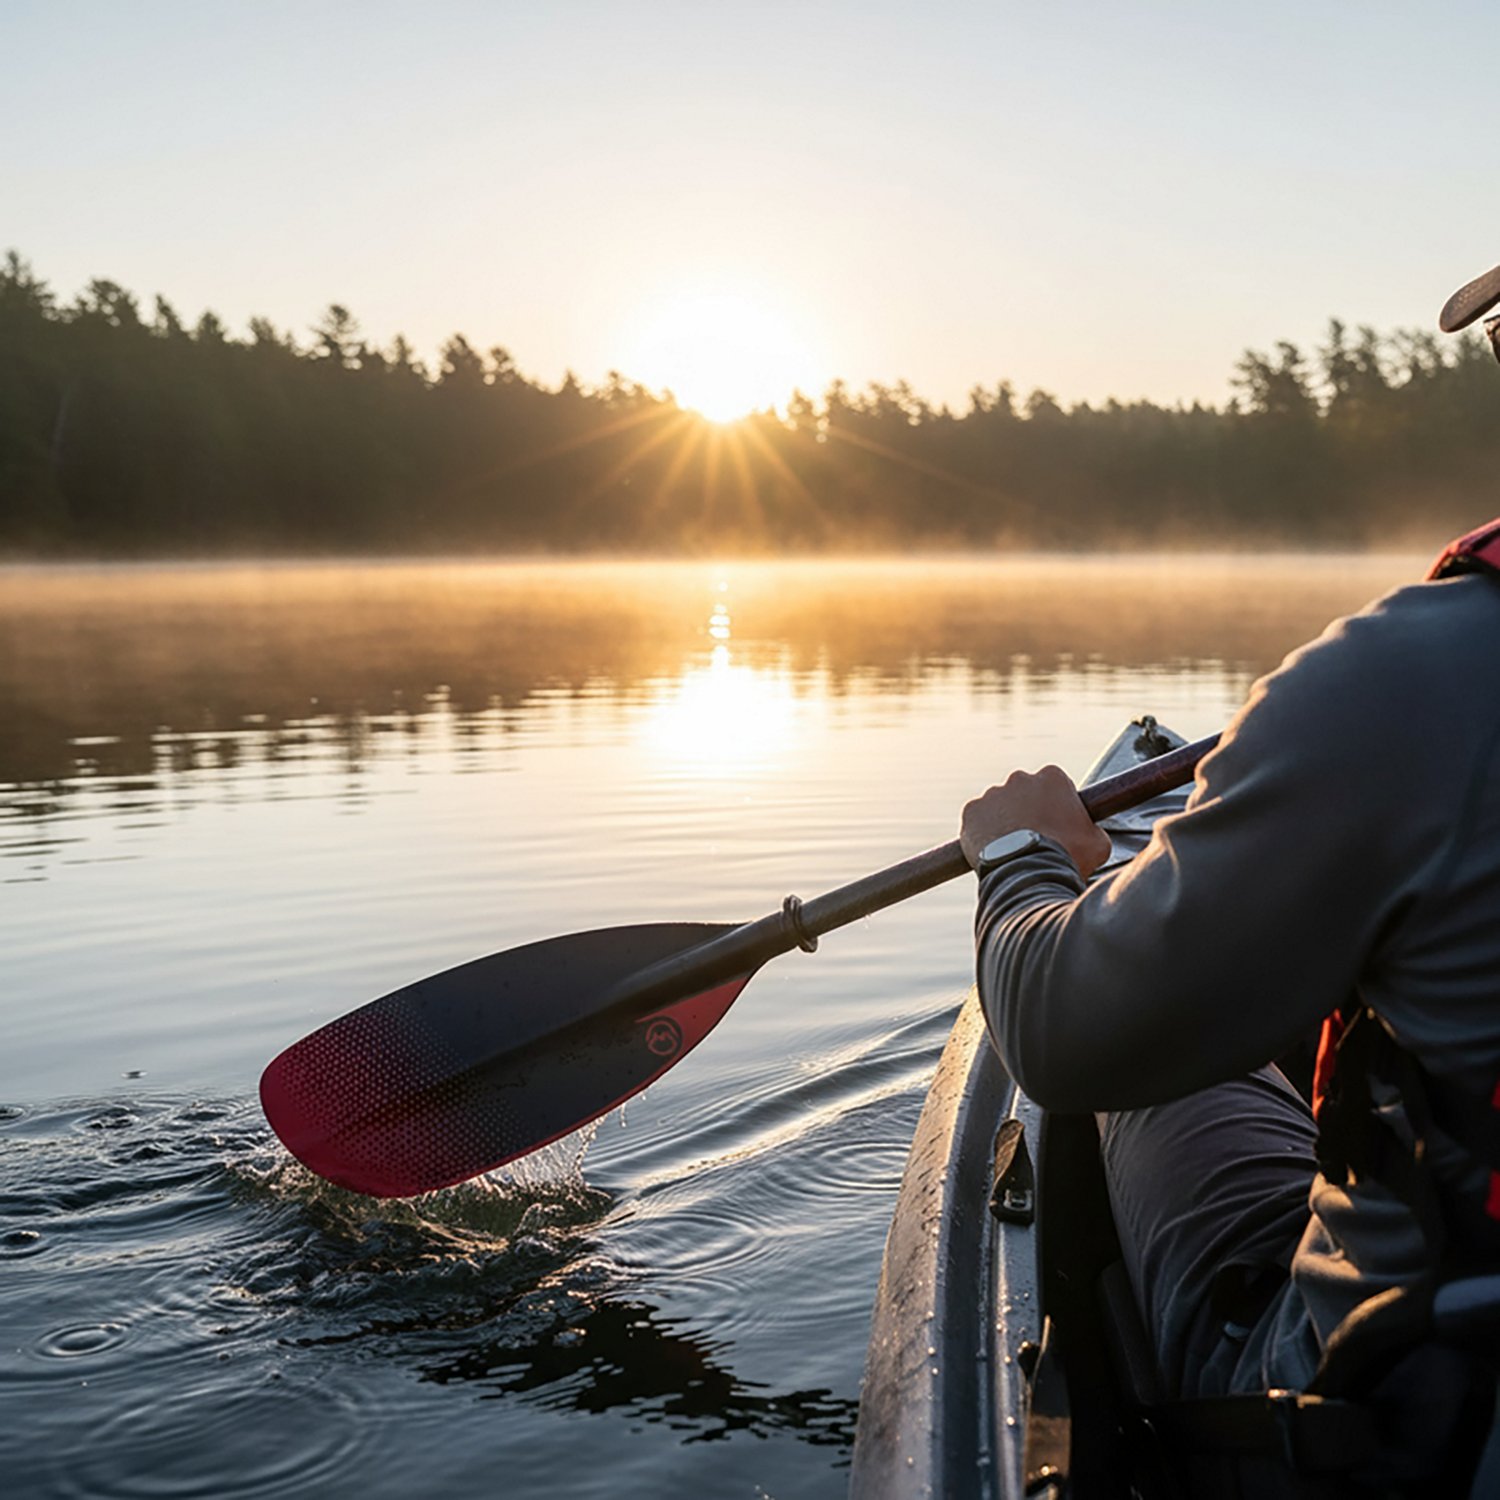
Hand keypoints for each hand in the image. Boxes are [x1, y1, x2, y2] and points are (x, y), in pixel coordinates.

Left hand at [960, 765, 1112, 879]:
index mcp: (1052, 778)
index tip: (1055, 825)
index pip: (1054, 786)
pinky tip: (994, 851)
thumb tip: (1091, 833)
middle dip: (1028, 811)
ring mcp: (992, 793)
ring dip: (1004, 822)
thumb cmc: (1066, 857)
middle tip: (1033, 838)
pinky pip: (977, 821)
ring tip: (1012, 850)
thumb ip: (1093, 829)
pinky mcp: (971, 811)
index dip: (1055, 807)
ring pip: (999, 807)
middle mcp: (1020, 778)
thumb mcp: (1098, 843)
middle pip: (1024, 793)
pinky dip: (982, 833)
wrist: (1028, 874)